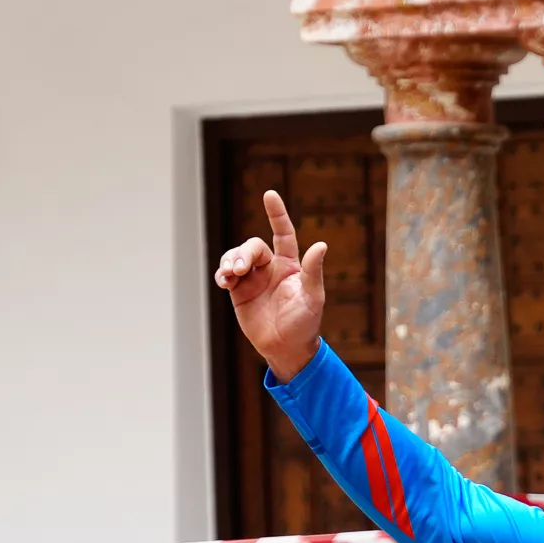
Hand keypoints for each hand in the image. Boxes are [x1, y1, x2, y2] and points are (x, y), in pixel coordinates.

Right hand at [213, 189, 328, 382]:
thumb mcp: (312, 297)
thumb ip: (313, 271)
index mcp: (290, 265)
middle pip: (252, 247)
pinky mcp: (239, 291)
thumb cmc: (305, 323)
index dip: (277, 214)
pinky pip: (226, 274)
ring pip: (236, 257)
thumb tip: (321, 245)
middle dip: (243, 253)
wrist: (286, 348)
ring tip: (230, 275)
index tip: (269, 194)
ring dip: (230, 261)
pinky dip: (222, 273)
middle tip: (240, 269)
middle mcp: (270, 267)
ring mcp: (253, 279)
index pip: (283, 233)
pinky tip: (224, 281)